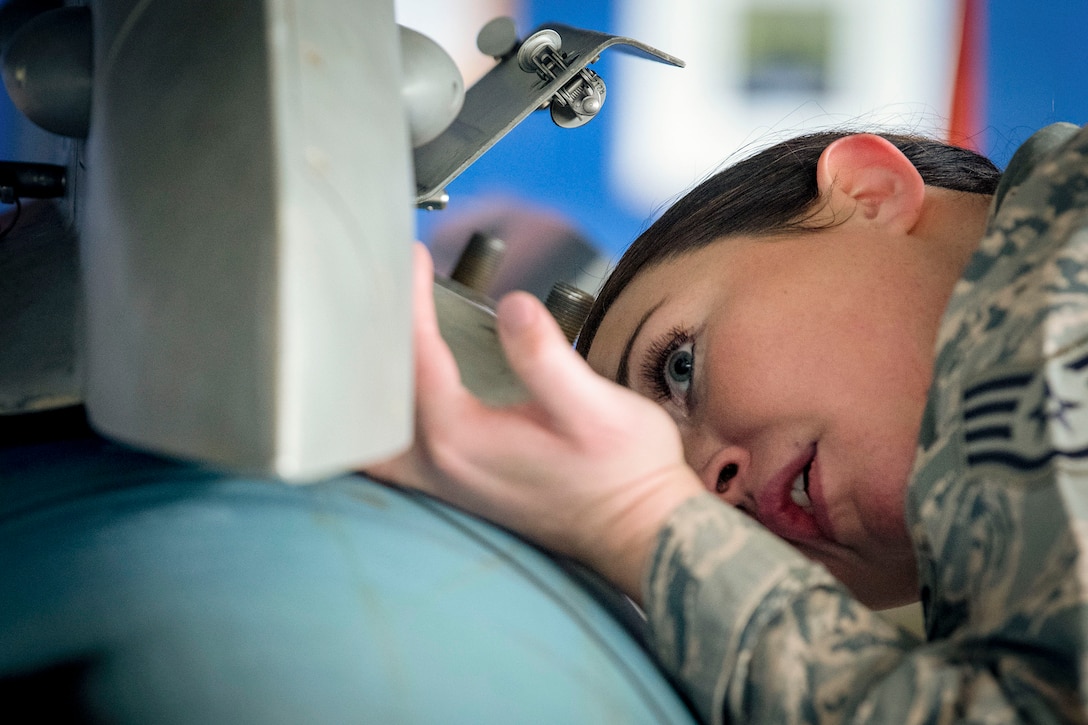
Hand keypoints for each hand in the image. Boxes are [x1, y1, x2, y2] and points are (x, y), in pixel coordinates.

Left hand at [366, 244, 702, 600]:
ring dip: (369, 380)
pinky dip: (380, 414)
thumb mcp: (596, 409)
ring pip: (374, 427)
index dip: (410, 300)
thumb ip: (545, 358)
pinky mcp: (456, 486)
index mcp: (461, 437)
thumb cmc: (625, 472)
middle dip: (377, 333)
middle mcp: (439, 464)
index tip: (412, 255)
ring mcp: (443, 481)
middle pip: (376, 392)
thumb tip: (513, 306)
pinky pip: (392, 448)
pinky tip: (392, 392)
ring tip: (380, 330)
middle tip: (387, 284)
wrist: (640, 529)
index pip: (415, 356)